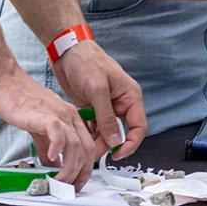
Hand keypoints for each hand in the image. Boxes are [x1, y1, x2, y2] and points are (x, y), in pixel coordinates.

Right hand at [0, 66, 96, 186]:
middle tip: (71, 186)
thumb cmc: (20, 100)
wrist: (5, 83)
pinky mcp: (44, 115)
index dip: (86, 168)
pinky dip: (58, 150)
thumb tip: (51, 164)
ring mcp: (58, 114)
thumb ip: (48, 144)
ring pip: (76, 145)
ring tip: (60, 180)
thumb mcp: (40, 126)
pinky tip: (51, 159)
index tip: (78, 181)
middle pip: (87, 149)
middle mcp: (69, 115)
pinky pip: (58, 134)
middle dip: (81, 173)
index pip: (88, 146)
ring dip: (70, 168)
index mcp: (71, 117)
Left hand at [52, 40, 147, 161]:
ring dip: (96, 140)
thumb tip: (115, 140)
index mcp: (130, 96)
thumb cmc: (86, 61)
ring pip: (107, 133)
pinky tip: (79, 133)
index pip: (139, 127)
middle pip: (121, 133)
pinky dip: (88, 133)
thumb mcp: (97, 89)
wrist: (67, 51)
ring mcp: (107, 106)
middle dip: (108, 145)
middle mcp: (121, 103)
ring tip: (83, 143)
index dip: (131, 143)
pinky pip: (95, 127)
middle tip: (92, 151)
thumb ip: (107, 116)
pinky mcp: (93, 108)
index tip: (117, 154)